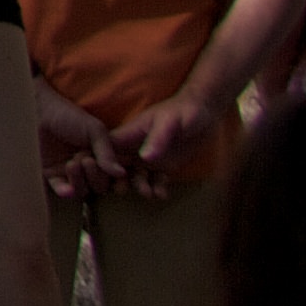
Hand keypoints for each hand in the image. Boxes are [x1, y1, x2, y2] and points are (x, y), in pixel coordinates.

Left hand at [30, 82, 121, 198]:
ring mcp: (70, 173)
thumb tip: (121, 174)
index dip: (119, 183)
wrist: (39, 110)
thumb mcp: (94, 130)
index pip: (116, 177)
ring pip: (83, 191)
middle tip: (87, 161)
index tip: (120, 184)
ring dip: (80, 182)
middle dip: (96, 177)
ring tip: (72, 164)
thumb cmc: (69, 116)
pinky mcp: (51, 175)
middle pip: (100, 187)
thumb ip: (107, 152)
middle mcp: (88, 167)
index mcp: (102, 157)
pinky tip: (68, 190)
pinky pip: (61, 190)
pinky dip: (66, 192)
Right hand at [100, 87, 219, 192]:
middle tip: (121, 190)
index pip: (108, 147)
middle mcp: (137, 147)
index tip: (101, 174)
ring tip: (149, 194)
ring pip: (136, 175)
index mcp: (131, 133)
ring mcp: (151, 157)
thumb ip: (157, 139)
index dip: (101, 160)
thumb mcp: (170, 122)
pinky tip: (163, 194)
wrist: (205, 112)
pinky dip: (158, 189)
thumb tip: (144, 158)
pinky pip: (157, 180)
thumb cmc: (184, 110)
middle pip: (118, 165)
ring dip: (139, 186)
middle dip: (117, 178)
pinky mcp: (165, 165)